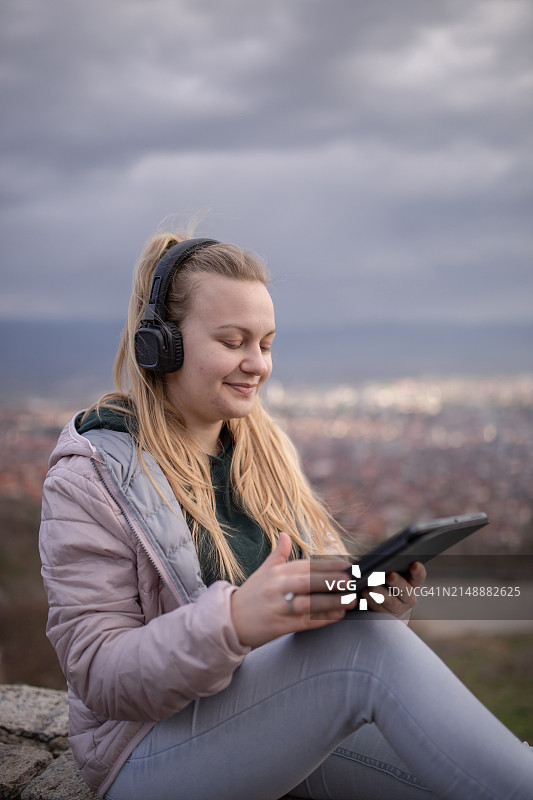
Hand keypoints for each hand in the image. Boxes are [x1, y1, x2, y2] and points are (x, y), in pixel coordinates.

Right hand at [230, 532, 356, 647]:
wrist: (229, 620)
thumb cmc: (250, 595)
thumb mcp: (262, 572)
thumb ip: (278, 555)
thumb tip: (285, 535)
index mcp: (276, 572)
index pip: (306, 565)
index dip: (328, 565)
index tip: (346, 565)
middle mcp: (277, 587)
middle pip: (308, 581)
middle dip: (332, 580)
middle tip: (352, 580)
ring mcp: (278, 606)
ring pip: (308, 602)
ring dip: (331, 601)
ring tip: (350, 600)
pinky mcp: (279, 625)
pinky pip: (305, 621)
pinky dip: (322, 618)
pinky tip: (337, 615)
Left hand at [361, 561, 426, 618]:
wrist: (380, 600)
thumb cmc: (384, 576)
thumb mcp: (390, 569)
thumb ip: (388, 561)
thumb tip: (376, 553)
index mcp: (412, 581)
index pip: (418, 576)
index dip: (418, 571)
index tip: (414, 564)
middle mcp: (408, 597)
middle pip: (406, 591)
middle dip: (398, 583)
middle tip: (390, 575)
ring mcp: (397, 608)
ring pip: (391, 602)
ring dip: (381, 594)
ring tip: (371, 586)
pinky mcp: (384, 616)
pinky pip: (378, 610)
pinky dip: (370, 601)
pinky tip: (363, 592)